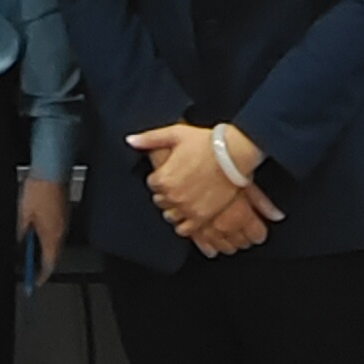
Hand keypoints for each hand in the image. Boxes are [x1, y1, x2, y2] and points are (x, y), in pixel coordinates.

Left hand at [16, 174, 69, 281]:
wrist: (51, 169)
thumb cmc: (38, 190)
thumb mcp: (22, 215)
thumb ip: (21, 233)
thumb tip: (19, 244)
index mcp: (51, 235)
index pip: (49, 264)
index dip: (42, 276)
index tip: (35, 282)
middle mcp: (61, 231)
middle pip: (54, 255)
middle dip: (43, 264)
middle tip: (32, 270)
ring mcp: (65, 220)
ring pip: (56, 243)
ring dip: (45, 250)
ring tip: (31, 252)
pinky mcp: (64, 211)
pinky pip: (57, 231)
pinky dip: (48, 237)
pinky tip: (37, 232)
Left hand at [128, 124, 275, 256]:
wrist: (233, 155)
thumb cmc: (205, 142)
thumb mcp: (175, 134)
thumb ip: (150, 139)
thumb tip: (130, 140)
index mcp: (163, 178)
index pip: (152, 184)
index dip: (161, 178)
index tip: (171, 173)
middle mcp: (172, 196)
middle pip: (160, 200)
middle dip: (167, 193)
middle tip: (179, 184)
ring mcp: (186, 208)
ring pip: (170, 216)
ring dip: (174, 208)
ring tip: (184, 198)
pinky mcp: (201, 217)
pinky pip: (184, 229)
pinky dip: (184, 224)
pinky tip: (189, 213)